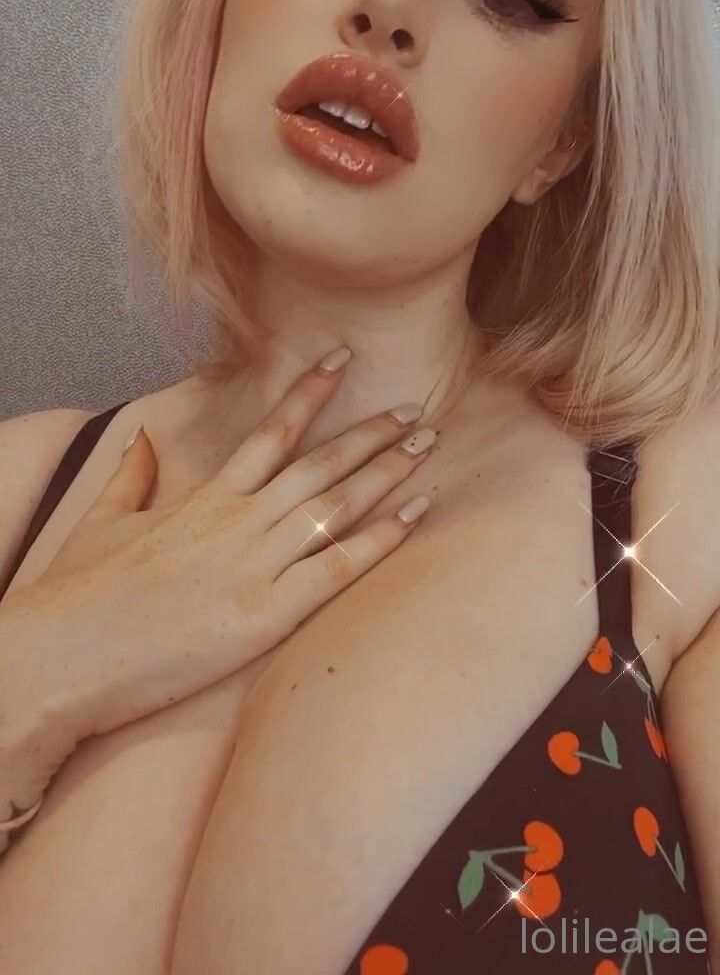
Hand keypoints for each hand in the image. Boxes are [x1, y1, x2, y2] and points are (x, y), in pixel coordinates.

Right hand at [2, 348, 435, 800]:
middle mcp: (238, 522)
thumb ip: (132, 476)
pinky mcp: (263, 614)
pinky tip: (414, 515)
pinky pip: (336, 569)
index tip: (343, 359)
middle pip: (318, 464)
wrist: (62, 653)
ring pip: (335, 505)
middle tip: (415, 410)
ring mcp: (253, 565)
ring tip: (427, 445)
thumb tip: (142, 439)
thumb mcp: (102, 522)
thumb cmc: (78, 594)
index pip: (270, 432)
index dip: (310, 393)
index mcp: (205, 499)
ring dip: (386, 473)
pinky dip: (379, 540)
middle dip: (371, 434)